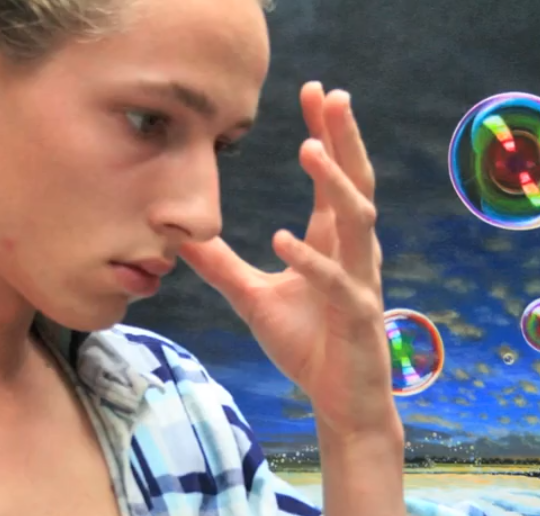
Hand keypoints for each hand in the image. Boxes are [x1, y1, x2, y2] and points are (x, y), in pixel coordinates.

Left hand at [180, 82, 396, 437]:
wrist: (339, 399)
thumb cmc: (306, 345)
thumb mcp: (254, 298)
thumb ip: (222, 266)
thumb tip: (180, 238)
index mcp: (332, 244)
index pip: (332, 180)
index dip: (327, 135)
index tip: (314, 92)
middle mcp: (352, 253)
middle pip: (356, 183)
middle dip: (344, 138)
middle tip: (331, 96)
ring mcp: (359, 281)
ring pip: (356, 221)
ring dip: (334, 184)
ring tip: (308, 148)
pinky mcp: (358, 315)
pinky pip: (336, 281)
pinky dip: (310, 260)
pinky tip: (283, 239)